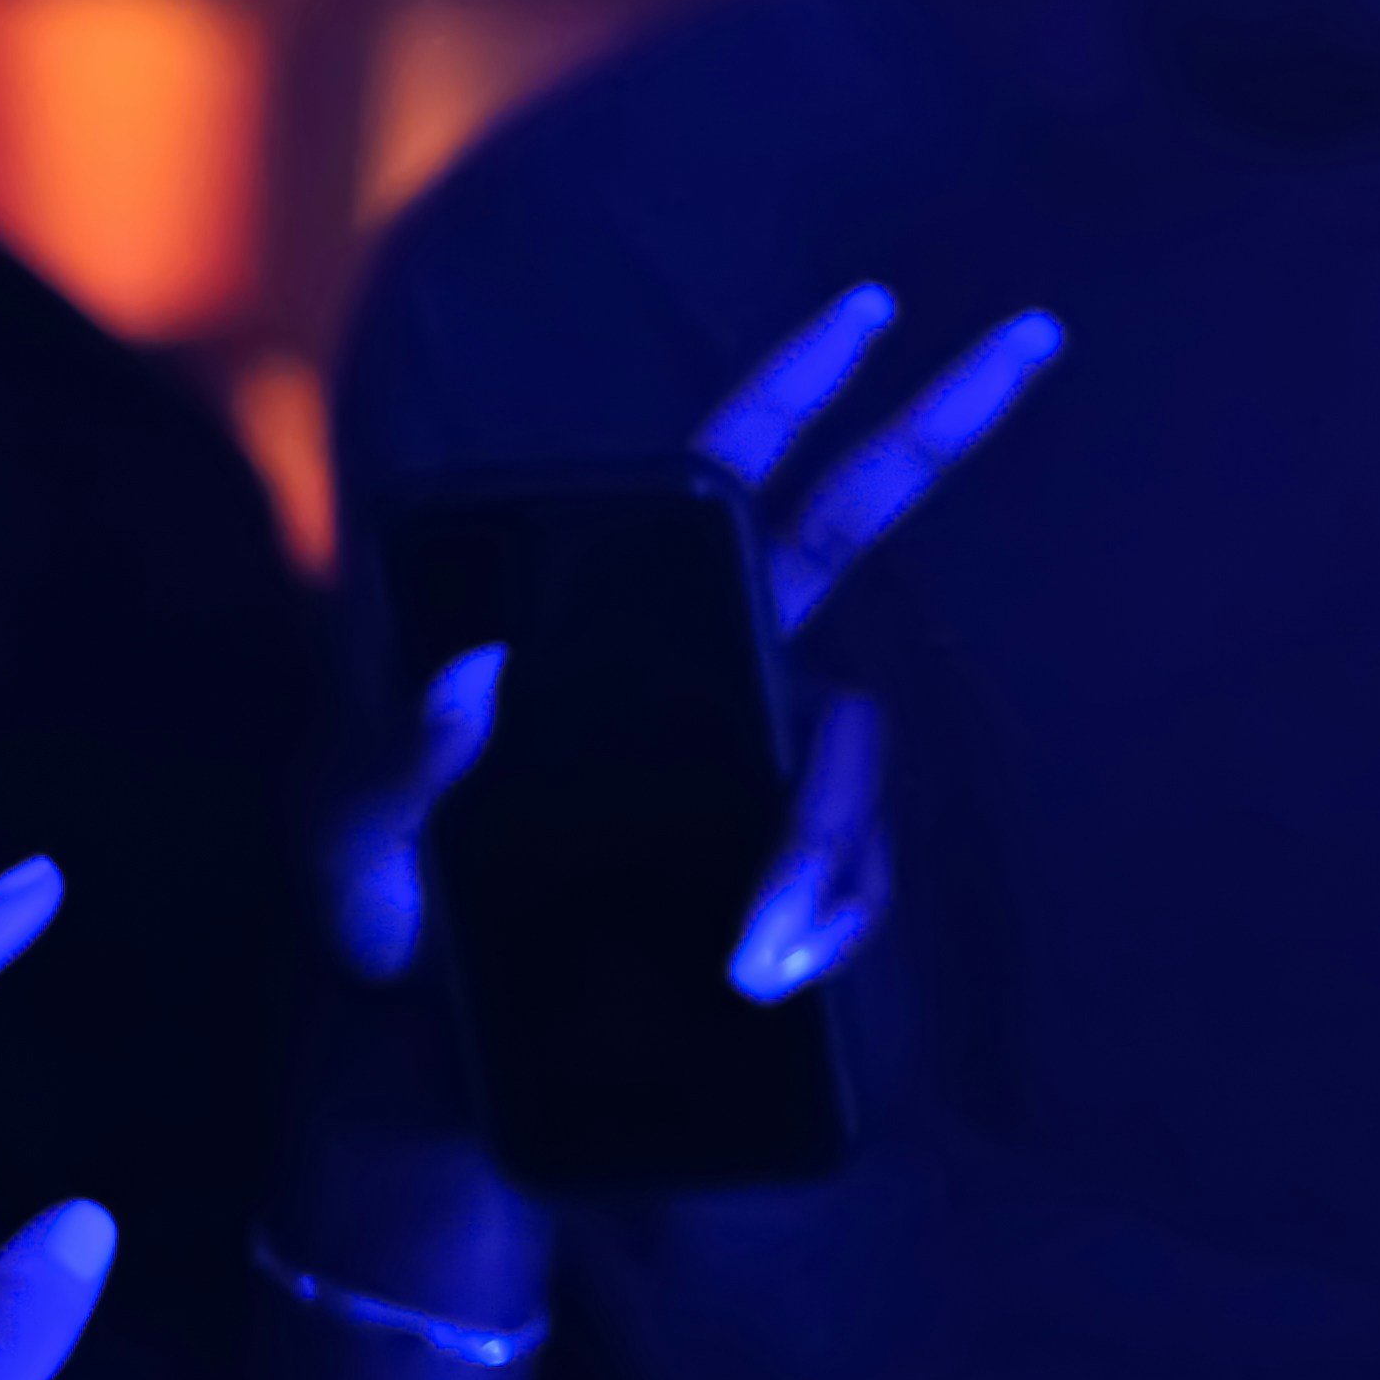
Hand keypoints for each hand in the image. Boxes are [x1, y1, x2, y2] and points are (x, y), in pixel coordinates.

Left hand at [332, 287, 1061, 1007]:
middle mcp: (709, 668)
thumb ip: (395, 757)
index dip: (791, 387)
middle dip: (938, 426)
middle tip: (1033, 334)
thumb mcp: (347, 841)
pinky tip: (781, 968)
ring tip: (764, 949)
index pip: (712, 478)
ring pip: (850, 752)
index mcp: (607, 623)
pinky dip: (831, 914)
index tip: (868, 309)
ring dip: (827, 844)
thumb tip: (477, 673)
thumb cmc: (383, 925)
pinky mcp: (788, 868)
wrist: (437, 1070)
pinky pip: (854, 871)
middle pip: (850, 521)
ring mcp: (761, 762)